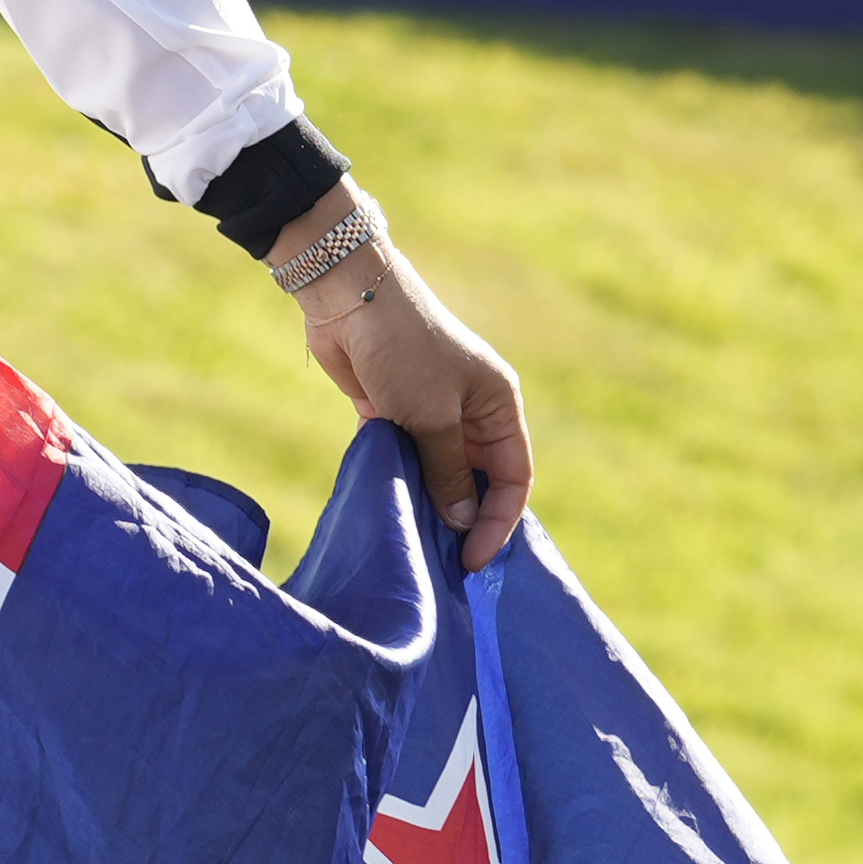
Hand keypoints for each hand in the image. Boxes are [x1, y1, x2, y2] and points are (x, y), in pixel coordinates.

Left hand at [272, 188, 534, 569]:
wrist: (349, 297)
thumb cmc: (402, 349)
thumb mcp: (432, 416)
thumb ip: (448, 472)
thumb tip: (461, 522)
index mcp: (499, 405)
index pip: (514, 477)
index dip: (498, 522)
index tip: (473, 562)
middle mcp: (473, 412)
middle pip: (481, 480)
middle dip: (467, 522)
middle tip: (448, 566)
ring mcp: (434, 414)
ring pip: (443, 475)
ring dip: (433, 508)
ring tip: (421, 550)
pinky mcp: (396, 414)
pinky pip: (410, 462)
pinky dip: (406, 488)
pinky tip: (395, 517)